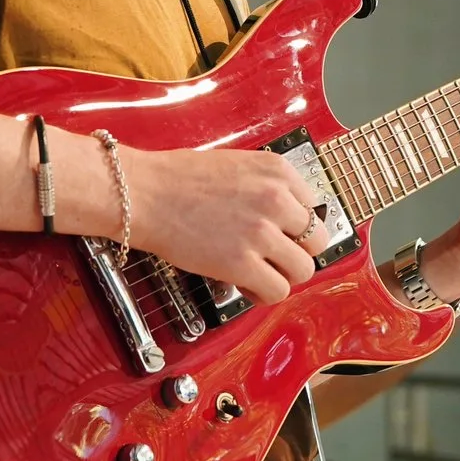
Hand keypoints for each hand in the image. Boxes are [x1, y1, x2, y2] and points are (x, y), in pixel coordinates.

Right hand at [121, 143, 323, 304]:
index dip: (296, 227)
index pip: (314, 208)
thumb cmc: (176, 179)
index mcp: (277, 170)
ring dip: (282, 275)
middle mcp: (277, 199)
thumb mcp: (235, 166)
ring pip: (303, 269)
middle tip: (272, 257)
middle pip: (317, 241)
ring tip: (257, 271)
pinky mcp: (242, 263)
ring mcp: (262, 232)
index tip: (282, 235)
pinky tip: (244, 284)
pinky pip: (277, 291)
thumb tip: (284, 218)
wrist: (142, 193)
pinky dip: (263, 294)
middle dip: (295, 252)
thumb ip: (266, 188)